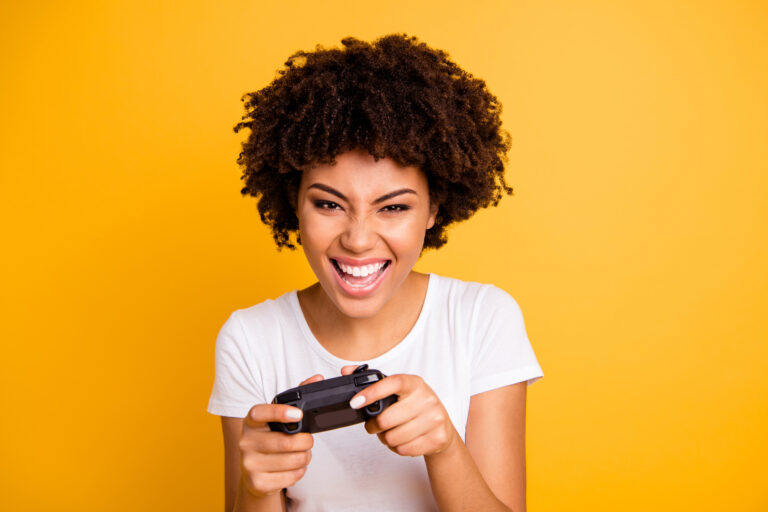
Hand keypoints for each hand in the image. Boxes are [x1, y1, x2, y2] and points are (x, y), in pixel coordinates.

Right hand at [239, 374, 323, 496]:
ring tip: (301, 455)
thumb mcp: (278, 419)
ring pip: (292, 461)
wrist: (254, 474)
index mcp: (251, 421)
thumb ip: (297, 397)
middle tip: (307, 441)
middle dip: (306, 442)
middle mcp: (245, 441)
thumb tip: (317, 378)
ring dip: (305, 458)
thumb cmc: (270, 440)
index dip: (279, 412)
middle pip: (287, 442)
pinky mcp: (256, 482)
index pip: (260, 413)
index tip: (298, 413)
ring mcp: (248, 463)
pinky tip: (292, 468)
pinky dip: (299, 472)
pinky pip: (290, 477)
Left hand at [340, 366, 458, 457]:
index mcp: (414, 383)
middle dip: (374, 426)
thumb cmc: (415, 406)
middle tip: (375, 425)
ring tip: (391, 432)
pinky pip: (404, 449)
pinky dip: (398, 448)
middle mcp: (427, 399)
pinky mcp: (437, 438)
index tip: (355, 402)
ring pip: (393, 438)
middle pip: (386, 419)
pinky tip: (403, 440)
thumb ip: (372, 381)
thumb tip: (346, 371)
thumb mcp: (398, 391)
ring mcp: (434, 418)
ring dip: (386, 439)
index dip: (372, 392)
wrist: (443, 427)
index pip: (392, 383)